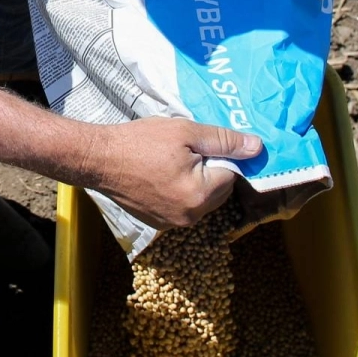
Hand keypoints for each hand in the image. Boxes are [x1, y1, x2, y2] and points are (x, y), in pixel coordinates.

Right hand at [91, 116, 262, 228]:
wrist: (99, 159)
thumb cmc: (142, 141)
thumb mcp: (186, 132)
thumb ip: (224, 141)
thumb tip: (258, 148)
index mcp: (200, 196)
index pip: (232, 175)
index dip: (220, 155)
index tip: (200, 143)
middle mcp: (190, 217)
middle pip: (218, 191)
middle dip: (209, 170)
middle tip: (185, 150)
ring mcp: (172, 224)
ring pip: (200, 199)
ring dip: (194, 181)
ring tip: (171, 160)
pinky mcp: (158, 223)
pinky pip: (182, 206)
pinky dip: (178, 191)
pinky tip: (160, 174)